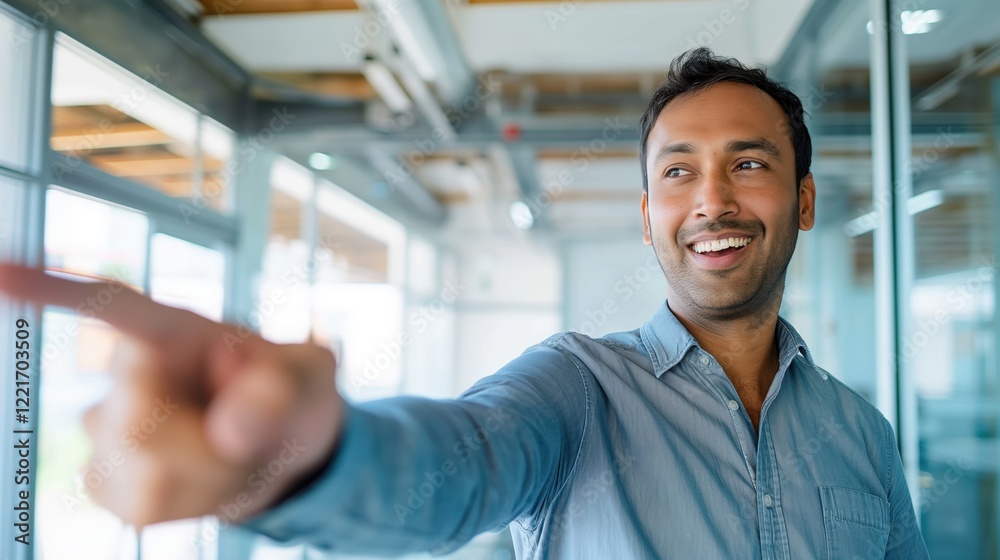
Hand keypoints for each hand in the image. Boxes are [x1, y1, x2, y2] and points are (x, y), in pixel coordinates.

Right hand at [0, 264, 344, 526]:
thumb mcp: (313, 378)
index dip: (53, 288)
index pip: (109, 304)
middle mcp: (129, 371)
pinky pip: (138, 508)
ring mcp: (107, 427)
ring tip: (230, 452)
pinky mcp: (105, 477)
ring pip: (143, 478)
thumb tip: (230, 432)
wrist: (281, 442)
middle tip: (246, 430)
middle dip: (212, 450)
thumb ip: (283, 390)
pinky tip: (205, 478)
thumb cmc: (293, 393)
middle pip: (140, 431)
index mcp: (175, 329)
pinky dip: (189, 505)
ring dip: (207, 481)